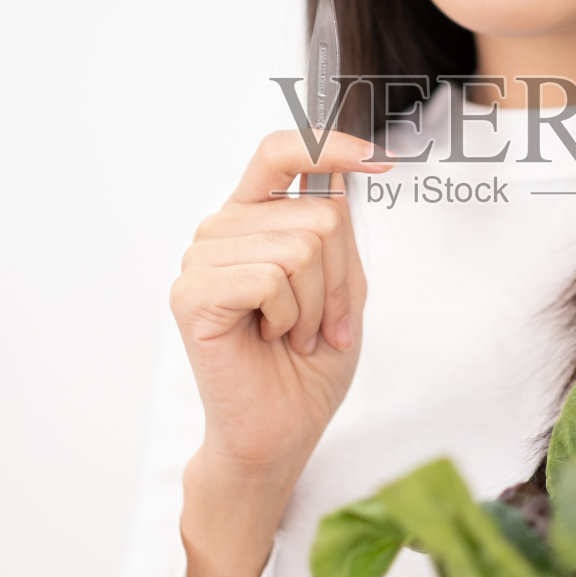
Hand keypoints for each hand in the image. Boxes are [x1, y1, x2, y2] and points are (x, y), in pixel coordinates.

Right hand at [169, 127, 394, 479]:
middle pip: (318, 214)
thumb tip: (342, 172)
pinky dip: (289, 316)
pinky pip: (270, 278)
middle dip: (340, 280)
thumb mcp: (343, 286)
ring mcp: (201, 259)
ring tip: (293, 335)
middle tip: (320, 324)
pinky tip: (270, 338)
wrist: (280, 431)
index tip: (384, 161)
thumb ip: (337, 229)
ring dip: (316, 305)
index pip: (281, 152)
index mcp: (253, 218)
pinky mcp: (191, 294)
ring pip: (300, 247)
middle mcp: (222, 229)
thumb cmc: (308, 363)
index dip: (331, 145)